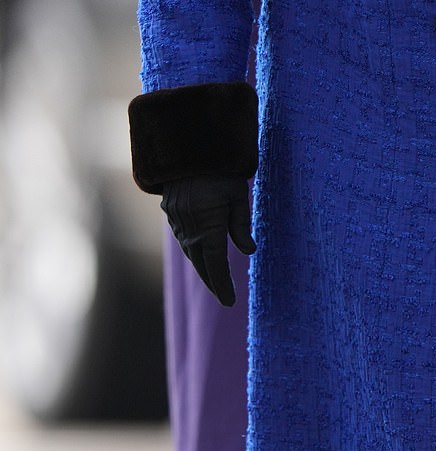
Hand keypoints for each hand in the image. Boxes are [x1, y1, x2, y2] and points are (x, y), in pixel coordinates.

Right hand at [161, 175, 254, 305]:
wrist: (187, 149)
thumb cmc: (220, 170)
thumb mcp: (237, 195)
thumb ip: (241, 224)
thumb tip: (249, 251)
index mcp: (208, 226)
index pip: (217, 264)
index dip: (223, 285)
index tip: (230, 302)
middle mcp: (190, 229)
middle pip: (202, 264)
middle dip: (213, 282)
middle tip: (225, 297)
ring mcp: (177, 222)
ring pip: (190, 253)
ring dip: (202, 268)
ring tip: (214, 280)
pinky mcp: (171, 213)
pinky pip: (183, 239)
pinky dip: (193, 251)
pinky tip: (200, 254)